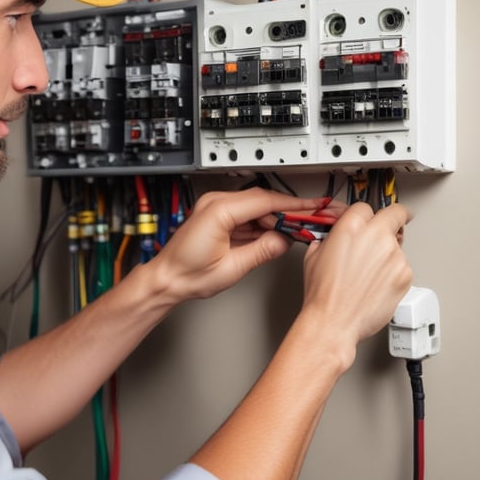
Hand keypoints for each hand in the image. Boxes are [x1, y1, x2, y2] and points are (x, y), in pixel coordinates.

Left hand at [149, 187, 337, 302]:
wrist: (166, 279)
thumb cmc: (188, 275)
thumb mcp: (232, 268)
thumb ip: (262, 252)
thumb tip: (284, 241)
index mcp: (218, 211)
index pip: (264, 201)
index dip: (293, 205)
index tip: (313, 207)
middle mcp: (215, 203)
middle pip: (261, 200)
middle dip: (286, 212)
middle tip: (307, 223)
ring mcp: (214, 207)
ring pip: (254, 207)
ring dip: (273, 219)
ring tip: (292, 233)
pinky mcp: (216, 215)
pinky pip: (244, 214)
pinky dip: (260, 224)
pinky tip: (271, 235)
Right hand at [301, 201, 412, 356]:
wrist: (333, 322)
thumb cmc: (322, 294)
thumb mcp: (314, 256)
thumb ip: (331, 239)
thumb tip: (336, 238)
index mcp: (351, 227)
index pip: (366, 207)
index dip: (365, 215)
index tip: (369, 219)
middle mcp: (376, 236)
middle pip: (396, 214)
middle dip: (395, 218)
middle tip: (393, 224)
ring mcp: (395, 256)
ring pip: (398, 244)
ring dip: (388, 252)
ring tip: (369, 274)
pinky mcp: (405, 275)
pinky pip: (402, 266)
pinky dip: (392, 273)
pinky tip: (375, 285)